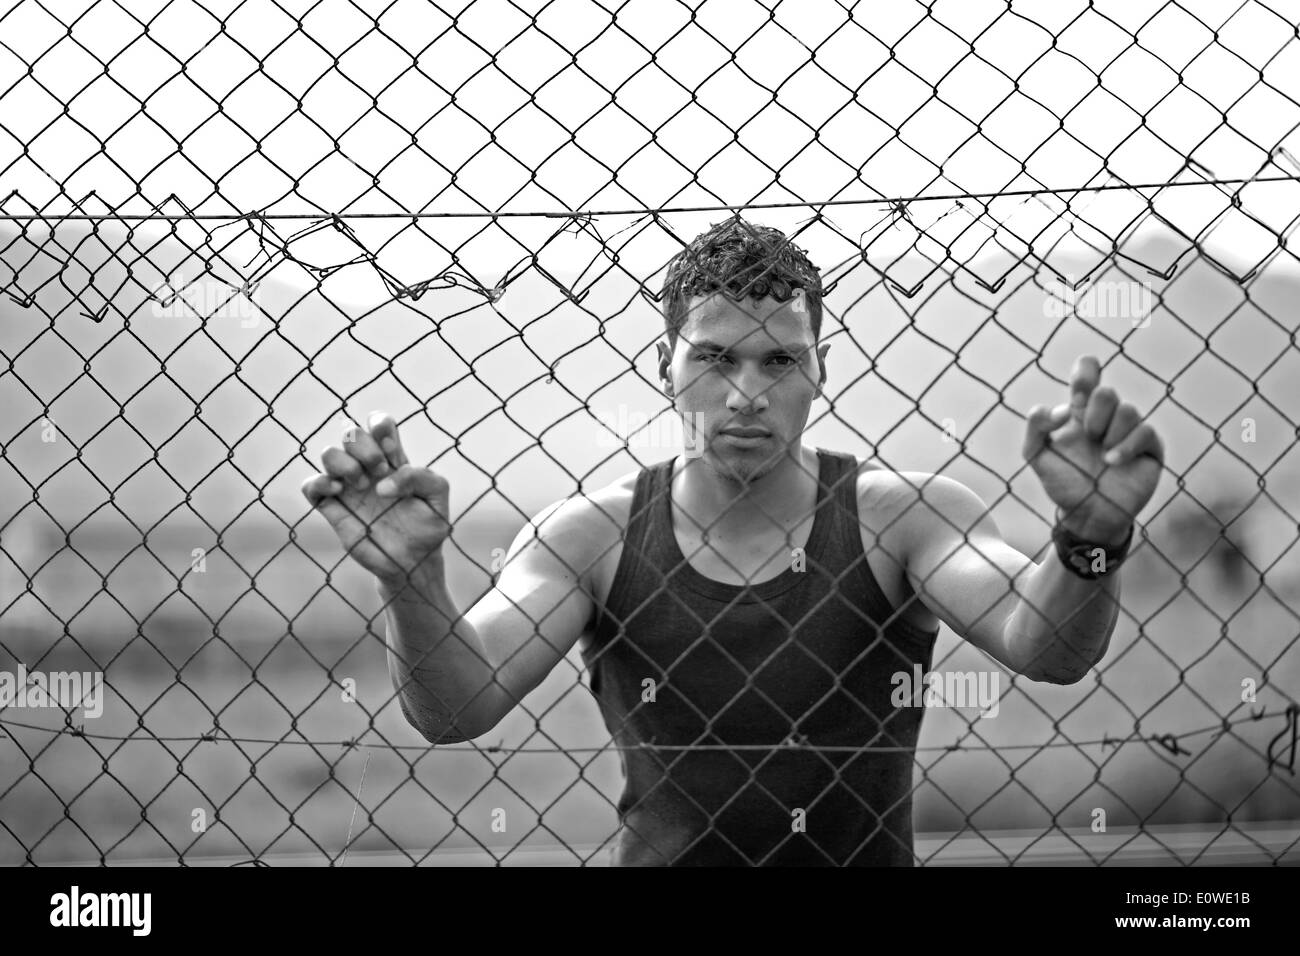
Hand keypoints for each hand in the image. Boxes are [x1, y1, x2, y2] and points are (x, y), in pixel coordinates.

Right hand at [301, 412, 450, 584]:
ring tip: (363, 485)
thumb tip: (382, 483)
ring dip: (344, 463)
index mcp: (393, 459)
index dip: (380, 426)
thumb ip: (421, 477)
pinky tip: (338, 490)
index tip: (392, 451)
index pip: (378, 424)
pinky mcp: (332, 508)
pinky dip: (319, 482)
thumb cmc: (428, 528)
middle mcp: (367, 468)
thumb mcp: (437, 497)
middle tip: (381, 470)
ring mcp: (348, 487)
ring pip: (328, 453)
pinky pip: (310, 485)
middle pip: (351, 432)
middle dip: (365, 447)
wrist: (412, 563)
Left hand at [1022, 356, 1164, 542]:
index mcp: (1080, 412)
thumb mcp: (1036, 455)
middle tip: (1088, 436)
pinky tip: (1113, 461)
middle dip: (1095, 412)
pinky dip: (1126, 446)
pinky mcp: (1149, 448)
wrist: (1087, 515)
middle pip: (1107, 392)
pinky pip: (1146, 432)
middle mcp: (1107, 417)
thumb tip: (1059, 410)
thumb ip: (1035, 427)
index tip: (1080, 389)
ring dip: (1111, 432)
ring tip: (1102, 458)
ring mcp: (1129, 431)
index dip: (1087, 370)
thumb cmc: (1063, 483)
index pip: (1088, 375)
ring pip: (1128, 410)